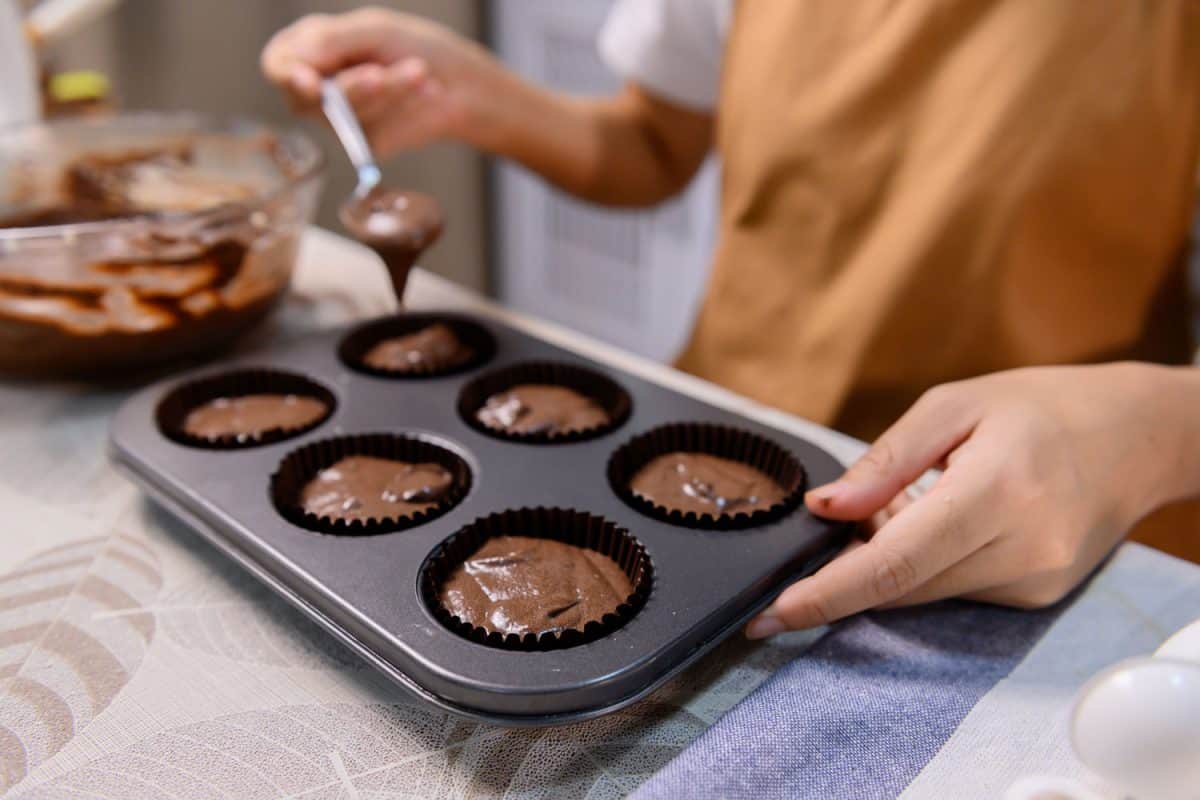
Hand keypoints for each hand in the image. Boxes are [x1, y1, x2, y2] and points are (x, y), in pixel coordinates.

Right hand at [261, 8, 500, 154]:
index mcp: (310, 50)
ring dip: (387, 90)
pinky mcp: (366, 142)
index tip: (312, 83)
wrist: (462, 79)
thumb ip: (331, 41)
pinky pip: (373, 129)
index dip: (288, 75)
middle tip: (380, 74)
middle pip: (309, 98)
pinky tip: (426, 90)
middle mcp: (317, 88)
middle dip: (352, 86)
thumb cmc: (414, 45)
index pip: (278, 65)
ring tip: (419, 71)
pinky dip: (402, 105)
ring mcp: (339, 120)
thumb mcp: (373, 29)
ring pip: (345, 114)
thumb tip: (294, 66)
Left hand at [746, 363, 1199, 637]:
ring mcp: (1035, 580)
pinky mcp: (1039, 595)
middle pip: (902, 587)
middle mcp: (1021, 548)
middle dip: (847, 571)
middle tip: (835, 529)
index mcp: (996, 490)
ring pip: (925, 594)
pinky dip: (926, 566)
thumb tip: (825, 508)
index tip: (772, 613)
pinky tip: (938, 522)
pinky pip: (955, 590)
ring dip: (889, 564)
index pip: (894, 563)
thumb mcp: (953, 406)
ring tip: (906, 504)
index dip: (828, 593)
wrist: (1139, 435)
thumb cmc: (1041, 407)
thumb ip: (885, 462)